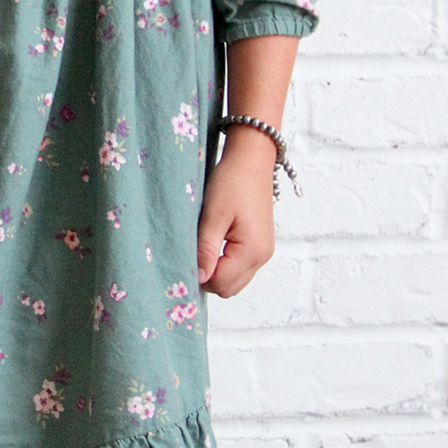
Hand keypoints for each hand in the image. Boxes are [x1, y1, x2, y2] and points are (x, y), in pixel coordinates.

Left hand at [196, 127, 276, 298]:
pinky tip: (213, 244)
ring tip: (202, 246)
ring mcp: (263, 252)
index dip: (199, 277)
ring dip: (216, 271)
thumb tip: (198, 278)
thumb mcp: (213, 215)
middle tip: (191, 253)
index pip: (221, 284)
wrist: (252, 159)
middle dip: (207, 278)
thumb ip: (205, 250)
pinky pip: (240, 268)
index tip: (183, 259)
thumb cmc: (233, 181)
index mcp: (252, 250)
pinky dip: (225, 263)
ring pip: (235, 281)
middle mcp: (262, 256)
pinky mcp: (260, 245)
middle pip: (229, 288)